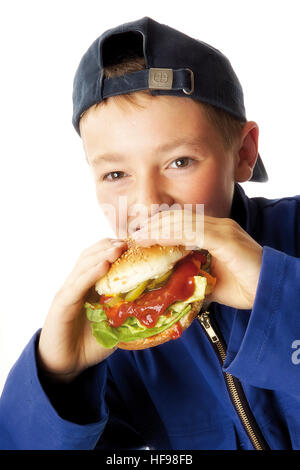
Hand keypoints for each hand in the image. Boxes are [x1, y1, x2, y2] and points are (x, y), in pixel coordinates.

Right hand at [37, 238, 126, 382]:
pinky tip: (103, 266)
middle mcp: (77, 284)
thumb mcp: (115, 326)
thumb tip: (157, 308)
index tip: (137, 242)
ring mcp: (68, 292)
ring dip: (102, 254)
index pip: (101, 258)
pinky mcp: (62, 305)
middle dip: (110, 245)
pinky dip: (90, 274)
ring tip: (119, 247)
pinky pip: (77, 285)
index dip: (116, 248)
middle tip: (130, 241)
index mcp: (89, 286)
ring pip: (84, 265)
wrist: (66, 365)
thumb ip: (129, 314)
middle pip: (91, 255)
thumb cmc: (89, 344)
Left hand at [131, 210, 262, 309]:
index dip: (158, 227)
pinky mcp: (226, 239)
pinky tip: (157, 239)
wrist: (272, 293)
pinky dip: (173, 234)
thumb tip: (172, 287)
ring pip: (183, 221)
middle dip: (154, 225)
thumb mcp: (211, 283)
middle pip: (178, 217)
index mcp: (214, 233)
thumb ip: (193, 280)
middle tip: (133, 237)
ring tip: (139, 237)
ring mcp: (223, 230)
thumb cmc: (246, 287)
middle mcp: (218, 226)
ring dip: (158, 228)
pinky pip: (194, 231)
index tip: (139, 238)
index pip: (180, 222)